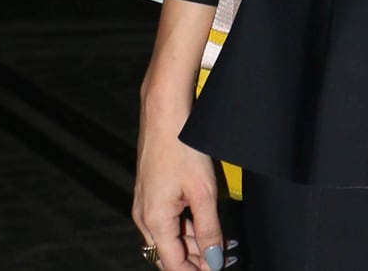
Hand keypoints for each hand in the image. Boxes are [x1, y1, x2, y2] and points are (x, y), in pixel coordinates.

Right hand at [133, 100, 223, 270]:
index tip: (216, 270)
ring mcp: (146, 203)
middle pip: (170, 252)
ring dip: (193, 242)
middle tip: (223, 259)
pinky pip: (168, 218)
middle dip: (196, 259)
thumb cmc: (182, 147)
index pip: (173, 264)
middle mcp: (145, 217)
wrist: (164, 112)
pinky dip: (187, 225)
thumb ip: (209, 228)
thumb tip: (213, 260)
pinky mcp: (152, 190)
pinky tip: (205, 222)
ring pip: (170, 235)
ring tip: (220, 244)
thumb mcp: (203, 191)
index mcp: (154, 221)